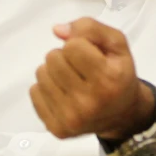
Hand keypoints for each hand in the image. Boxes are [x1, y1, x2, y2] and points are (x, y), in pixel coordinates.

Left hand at [30, 17, 153, 139]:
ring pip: (41, 73)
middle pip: (53, 58)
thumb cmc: (117, 74)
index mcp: (109, 79)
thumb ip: (90, 28)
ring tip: (71, 79)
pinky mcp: (57, 128)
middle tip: (79, 67)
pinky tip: (63, 93)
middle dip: (64, 56)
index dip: (79, 44)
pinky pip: (34, 92)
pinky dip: (46, 88)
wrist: (122, 115)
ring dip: (53, 71)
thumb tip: (57, 30)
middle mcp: (90, 102)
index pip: (72, 45)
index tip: (91, 54)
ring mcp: (71, 118)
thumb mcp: (116, 44)